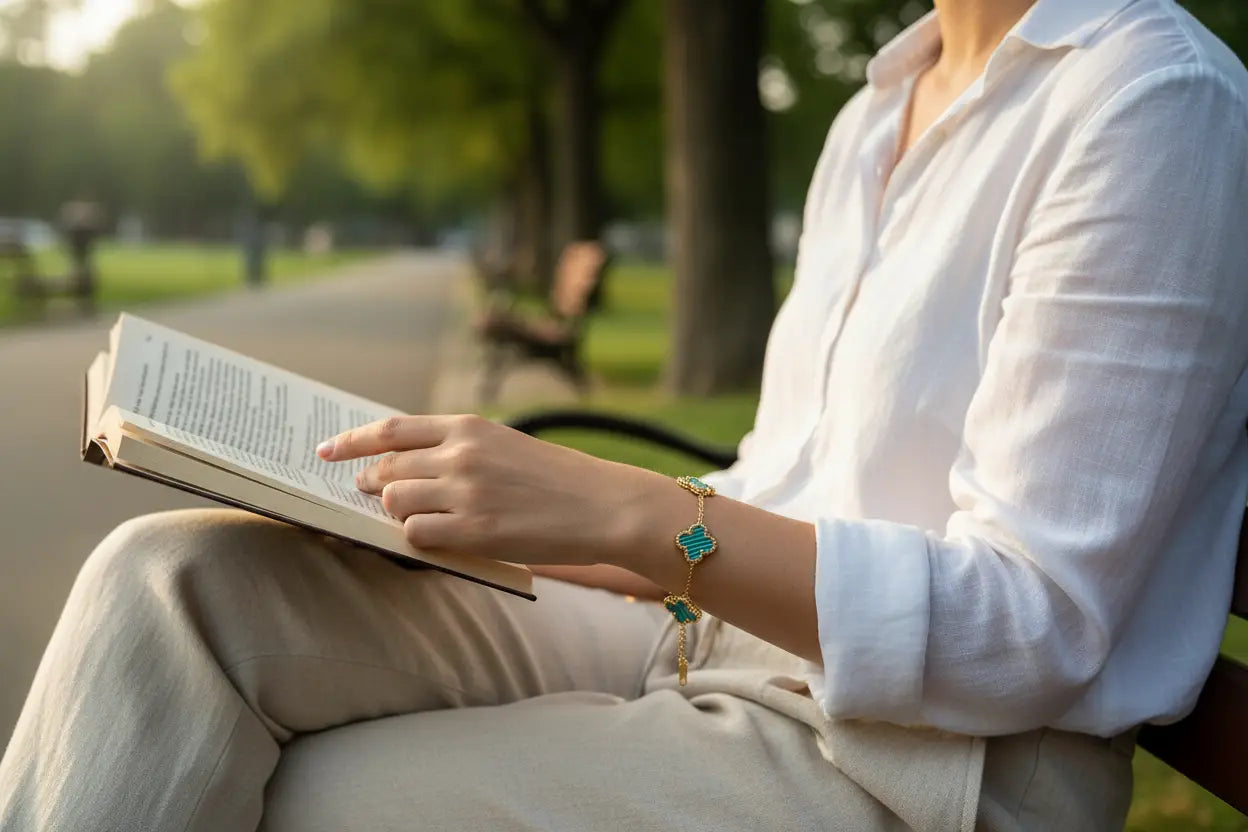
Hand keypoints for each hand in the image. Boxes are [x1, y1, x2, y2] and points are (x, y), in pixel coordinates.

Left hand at [316, 414, 666, 565]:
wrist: (606, 505)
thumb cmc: (561, 479)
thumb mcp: (507, 446)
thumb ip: (460, 450)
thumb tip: (407, 471)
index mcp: (468, 427)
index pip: (391, 430)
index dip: (352, 441)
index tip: (326, 450)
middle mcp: (460, 455)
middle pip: (386, 470)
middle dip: (370, 485)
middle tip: (369, 496)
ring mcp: (465, 494)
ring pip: (394, 503)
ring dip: (395, 514)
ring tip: (419, 519)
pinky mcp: (475, 532)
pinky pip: (417, 535)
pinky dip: (418, 538)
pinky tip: (438, 538)